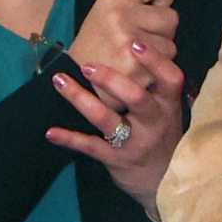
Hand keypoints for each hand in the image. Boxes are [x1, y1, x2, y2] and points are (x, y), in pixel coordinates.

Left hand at [47, 41, 186, 199]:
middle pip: (137, 99)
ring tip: (59, 81)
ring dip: (81, 99)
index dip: (155, 61)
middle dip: (112, 80)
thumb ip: (155, 85)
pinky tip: (50, 132)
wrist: (162, 181)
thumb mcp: (167, 111)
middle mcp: (154, 123)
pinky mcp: (116, 159)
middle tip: (87, 65)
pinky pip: (90, 147)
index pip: (170, 80)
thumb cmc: (161, 135)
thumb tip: (134, 40)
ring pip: (107, 120)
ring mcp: (135, 143)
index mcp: (168, 106)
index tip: (135, 43)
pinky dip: (69, 139)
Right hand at [69, 0, 178, 79]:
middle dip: (161, 30)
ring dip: (159, 54)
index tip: (149, 7)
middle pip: (171, 17)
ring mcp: (129, 45)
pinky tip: (136, 70)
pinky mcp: (136, 70)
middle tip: (138, 37)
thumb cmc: (98, 40)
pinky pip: (164, 68)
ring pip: (171, 46)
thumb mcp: (108, 6)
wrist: (77, 77)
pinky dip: (154, 72)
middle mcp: (121, 18)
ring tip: (135, 55)